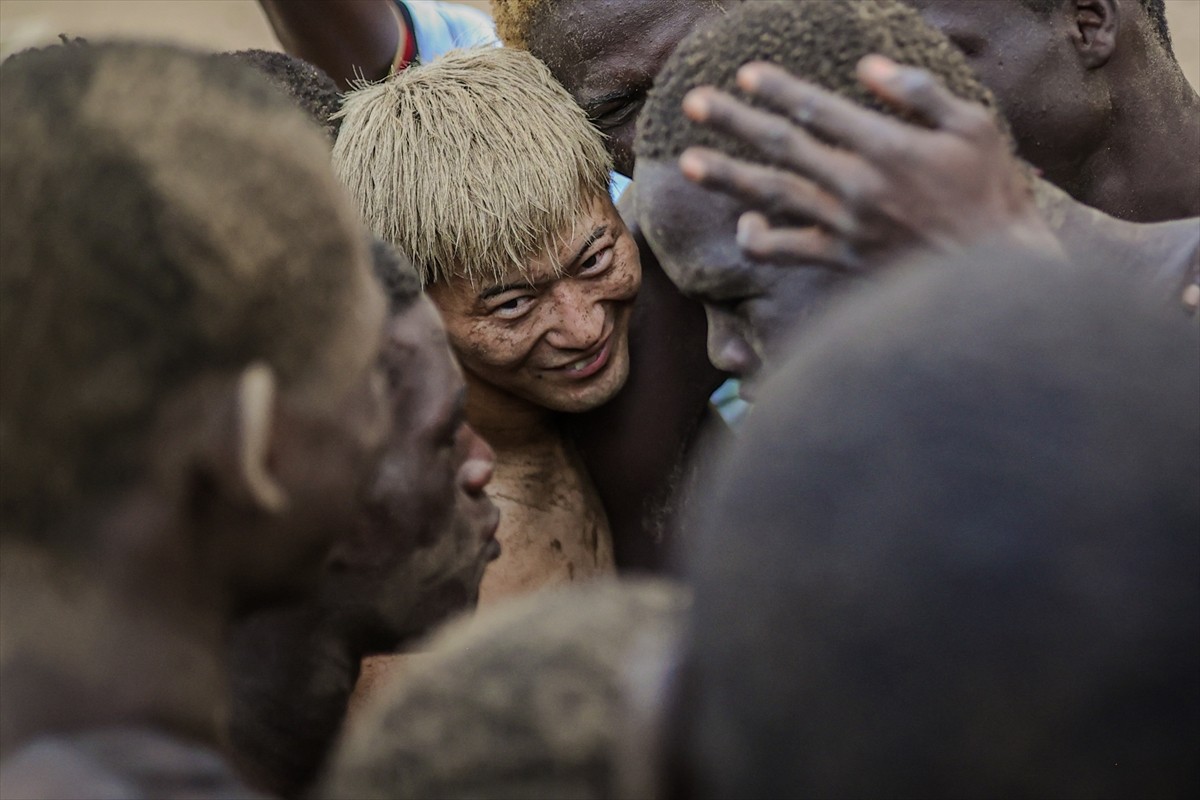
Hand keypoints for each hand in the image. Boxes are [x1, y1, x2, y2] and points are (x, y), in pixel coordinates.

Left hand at [679, 56, 1060, 269]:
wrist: (998, 273)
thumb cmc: (991, 192)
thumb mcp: (973, 128)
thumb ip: (919, 94)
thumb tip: (865, 67)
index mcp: (889, 148)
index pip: (819, 110)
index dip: (778, 89)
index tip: (745, 74)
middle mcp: (858, 186)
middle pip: (783, 147)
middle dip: (734, 122)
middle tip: (692, 103)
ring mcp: (845, 226)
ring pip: (773, 197)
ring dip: (727, 177)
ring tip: (687, 161)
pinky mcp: (842, 260)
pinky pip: (787, 253)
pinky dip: (759, 240)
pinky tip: (741, 225)